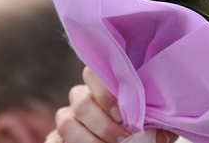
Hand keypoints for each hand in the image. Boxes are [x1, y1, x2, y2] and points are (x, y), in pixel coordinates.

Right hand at [45, 66, 175, 142]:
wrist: (133, 138)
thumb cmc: (148, 130)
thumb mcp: (156, 124)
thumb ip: (155, 123)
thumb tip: (156, 134)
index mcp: (105, 86)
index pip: (94, 73)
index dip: (106, 93)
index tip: (124, 114)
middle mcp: (82, 98)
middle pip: (81, 102)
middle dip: (103, 125)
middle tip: (124, 139)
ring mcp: (68, 118)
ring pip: (65, 123)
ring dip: (89, 140)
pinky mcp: (57, 138)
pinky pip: (52, 140)